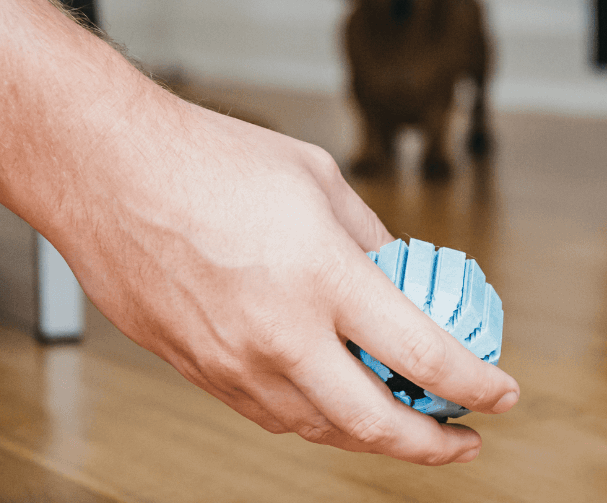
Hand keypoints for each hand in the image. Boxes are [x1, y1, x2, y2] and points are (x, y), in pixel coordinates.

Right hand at [57, 91, 519, 464]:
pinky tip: (332, 399)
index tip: (501, 393)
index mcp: (323, 276)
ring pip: (320, 430)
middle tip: (462, 440)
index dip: (476, 385)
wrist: (106, 171)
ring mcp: (234, 361)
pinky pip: (270, 414)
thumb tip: (399, 276)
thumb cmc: (204, 160)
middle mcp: (280, 332)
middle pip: (375, 424)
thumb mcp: (316, 179)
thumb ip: (367, 237)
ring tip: (402, 421)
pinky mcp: (198, 371)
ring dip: (371, 436)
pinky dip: (314, 418)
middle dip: (434, 446)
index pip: (423, 356)